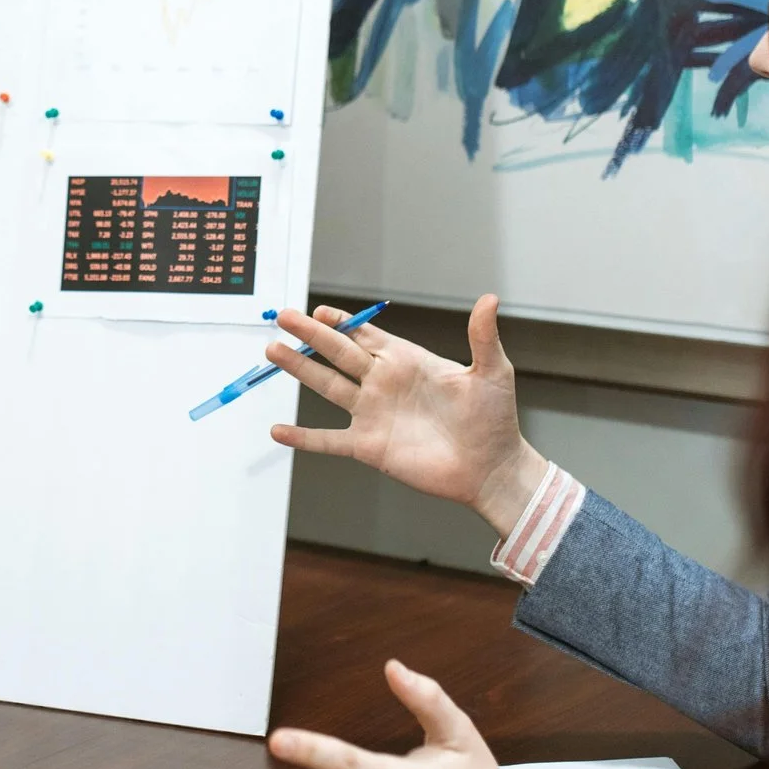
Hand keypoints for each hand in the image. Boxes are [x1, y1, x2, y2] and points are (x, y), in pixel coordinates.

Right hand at [266, 294, 549, 535]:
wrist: (491, 469)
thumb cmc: (495, 420)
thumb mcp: (491, 372)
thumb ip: (482, 337)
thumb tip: (489, 299)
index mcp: (407, 361)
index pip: (366, 334)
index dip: (342, 321)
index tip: (320, 310)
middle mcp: (383, 383)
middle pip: (338, 353)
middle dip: (310, 334)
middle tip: (284, 317)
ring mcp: (373, 414)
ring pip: (327, 386)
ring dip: (300, 369)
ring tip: (273, 350)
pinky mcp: (369, 446)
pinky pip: (329, 440)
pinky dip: (303, 437)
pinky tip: (278, 430)